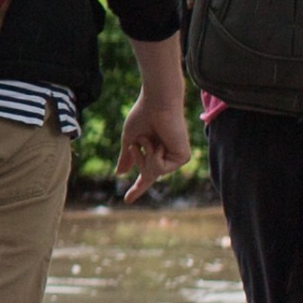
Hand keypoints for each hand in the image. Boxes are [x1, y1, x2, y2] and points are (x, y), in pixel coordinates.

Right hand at [117, 88, 192, 203]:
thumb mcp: (130, 139)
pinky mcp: (183, 158)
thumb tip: (120, 173)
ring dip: (145, 156)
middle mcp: (166, 156)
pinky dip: (155, 156)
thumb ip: (127, 157)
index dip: (136, 188)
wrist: (157, 102)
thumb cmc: (143, 115)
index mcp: (153, 152)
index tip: (127, 200)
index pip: (144, 176)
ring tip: (150, 138)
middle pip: (146, 174)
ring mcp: (175, 158)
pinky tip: (160, 142)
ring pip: (153, 173)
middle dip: (138, 159)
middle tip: (140, 141)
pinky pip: (161, 168)